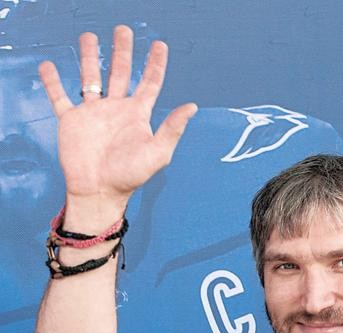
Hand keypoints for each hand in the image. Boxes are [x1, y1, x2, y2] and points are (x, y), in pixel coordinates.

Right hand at [39, 25, 196, 209]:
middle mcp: (116, 110)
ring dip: (89, 57)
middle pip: (120, 72)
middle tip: (123, 30)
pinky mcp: (71, 121)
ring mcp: (93, 114)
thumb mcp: (158, 152)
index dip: (155, 64)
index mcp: (137, 115)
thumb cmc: (130, 176)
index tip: (160, 45)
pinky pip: (60, 96)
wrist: (99, 191)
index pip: (149, 82)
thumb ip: (173, 128)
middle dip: (122, 51)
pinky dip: (52, 82)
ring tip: (88, 37)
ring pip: (91, 77)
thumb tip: (193, 106)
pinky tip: (48, 66)